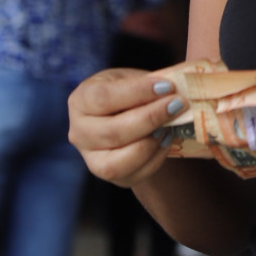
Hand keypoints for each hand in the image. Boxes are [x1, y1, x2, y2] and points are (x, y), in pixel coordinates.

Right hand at [67, 67, 186, 187]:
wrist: (127, 118)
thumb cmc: (129, 95)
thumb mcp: (133, 79)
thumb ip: (148, 82)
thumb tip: (175, 84)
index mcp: (80, 101)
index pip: (103, 98)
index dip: (137, 92)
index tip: (166, 86)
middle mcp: (78, 132)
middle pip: (112, 132)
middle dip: (150, 119)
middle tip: (177, 105)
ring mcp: (91, 158)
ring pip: (117, 163)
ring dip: (150, 144)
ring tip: (169, 127)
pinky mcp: (109, 175)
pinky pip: (133, 175)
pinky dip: (155, 158)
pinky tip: (166, 140)